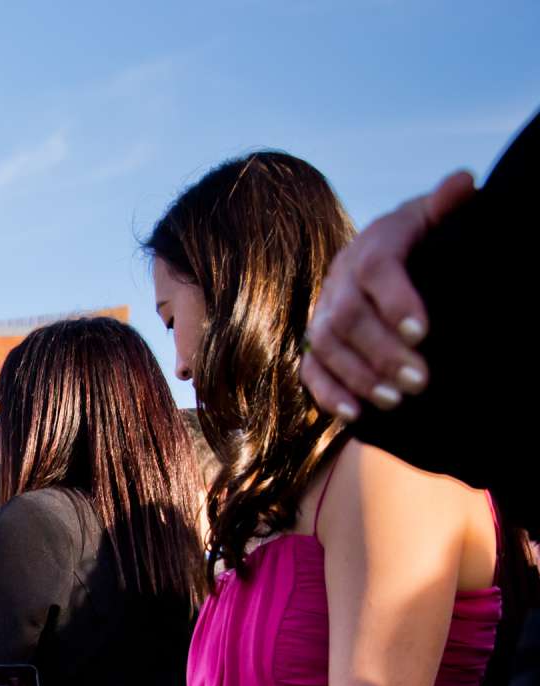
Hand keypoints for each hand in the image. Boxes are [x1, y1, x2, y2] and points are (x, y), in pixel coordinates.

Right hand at [302, 170, 476, 418]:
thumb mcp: (443, 217)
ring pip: (326, 345)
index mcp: (375, 242)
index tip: (423, 333)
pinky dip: (329, 393)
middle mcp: (341, 276)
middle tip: (420, 382)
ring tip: (396, 401)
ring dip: (359, 376)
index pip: (377, 269)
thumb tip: (463, 182)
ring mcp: (325, 310)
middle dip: (382, 352)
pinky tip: (355, 414)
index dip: (395, 301)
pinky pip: (311, 368)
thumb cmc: (434, 240)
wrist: (405, 254)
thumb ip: (450, 205)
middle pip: (348, 316)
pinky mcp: (318, 341)